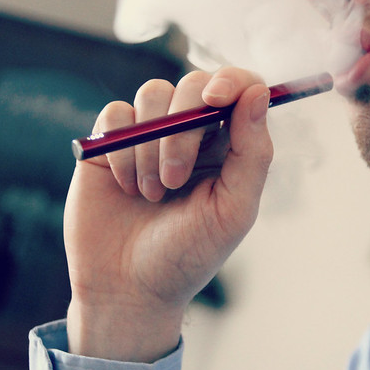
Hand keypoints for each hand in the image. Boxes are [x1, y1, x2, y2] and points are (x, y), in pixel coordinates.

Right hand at [63, 68, 272, 361]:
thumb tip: (258, 92)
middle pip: (193, 85)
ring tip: (151, 193)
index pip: (240, 89)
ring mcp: (151, 135)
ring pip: (152, 94)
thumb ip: (252, 154)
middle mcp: (193, 135)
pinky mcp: (112, 143)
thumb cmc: (188, 256)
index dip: (231, 81)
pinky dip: (120, 148)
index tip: (214, 99)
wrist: (128, 288)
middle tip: (174, 182)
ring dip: (149, 146)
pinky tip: (125, 186)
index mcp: (230, 148)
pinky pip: (116, 114)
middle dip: (181, 132)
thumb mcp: (232, 211)